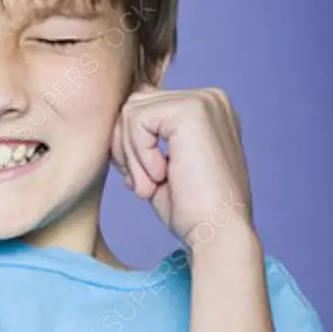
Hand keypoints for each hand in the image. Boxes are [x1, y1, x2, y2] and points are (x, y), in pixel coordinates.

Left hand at [111, 86, 253, 247]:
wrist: (217, 233)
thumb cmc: (191, 210)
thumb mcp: (161, 167)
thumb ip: (145, 139)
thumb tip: (115, 122)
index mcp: (206, 110)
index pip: (144, 108)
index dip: (130, 145)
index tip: (141, 180)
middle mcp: (209, 98)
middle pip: (135, 104)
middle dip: (126, 148)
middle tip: (141, 185)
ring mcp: (204, 100)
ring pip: (131, 112)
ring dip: (132, 156)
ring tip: (151, 186)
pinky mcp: (192, 110)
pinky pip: (137, 120)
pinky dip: (139, 155)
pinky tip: (160, 177)